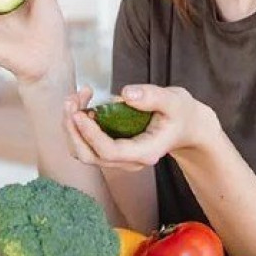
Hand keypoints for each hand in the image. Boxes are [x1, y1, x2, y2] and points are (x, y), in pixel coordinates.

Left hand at [64, 84, 218, 171]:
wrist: (184, 126)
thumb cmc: (180, 113)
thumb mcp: (174, 100)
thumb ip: (153, 96)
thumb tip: (126, 94)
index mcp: (145, 152)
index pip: (110, 151)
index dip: (90, 134)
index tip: (80, 112)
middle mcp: (129, 161)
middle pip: (90, 155)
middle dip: (73, 130)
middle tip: (71, 101)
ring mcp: (118, 158)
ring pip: (83, 152)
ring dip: (71, 127)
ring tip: (74, 99)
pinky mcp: (111, 150)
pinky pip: (86, 144)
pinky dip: (77, 126)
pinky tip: (81, 104)